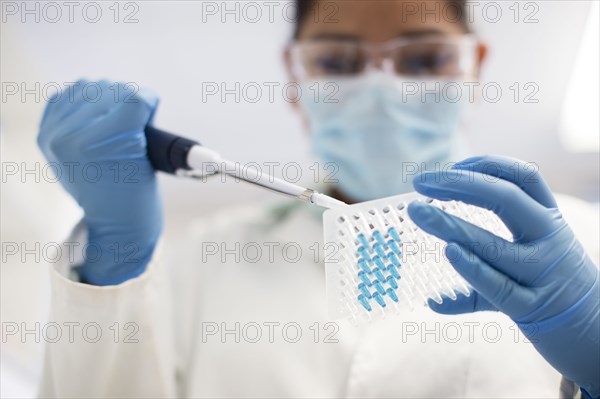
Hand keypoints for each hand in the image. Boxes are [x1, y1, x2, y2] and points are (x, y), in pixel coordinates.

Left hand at [38, 80, 161, 284]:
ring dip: (108, 98)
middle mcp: (66, 137)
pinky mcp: (46, 133)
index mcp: (94, 145)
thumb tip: (136, 94)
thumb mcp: (147, 156)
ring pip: (89, 87)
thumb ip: (139, 119)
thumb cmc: (136, 192)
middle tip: (136, 121)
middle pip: (109, 89)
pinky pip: (66, 95)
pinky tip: (97, 116)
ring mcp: (52, 134)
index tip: (153, 111)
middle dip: (128, 101)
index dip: (148, 102)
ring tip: (117, 119)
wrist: (113, 217)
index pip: (130, 99)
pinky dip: (85, 100)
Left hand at [407, 155, 598, 397]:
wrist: (598, 337)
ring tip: (417, 212)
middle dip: (460, 185)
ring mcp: (543, 274)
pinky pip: (496, 286)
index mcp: (550, 221)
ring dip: (450, 226)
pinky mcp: (533, 309)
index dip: (487, 164)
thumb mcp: (534, 260)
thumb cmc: (554, 291)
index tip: (452, 167)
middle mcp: (551, 240)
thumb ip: (486, 259)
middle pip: (505, 198)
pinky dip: (470, 270)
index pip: (524, 177)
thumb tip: (433, 281)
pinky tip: (447, 253)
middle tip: (421, 182)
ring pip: (492, 245)